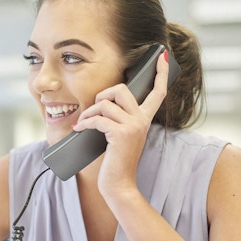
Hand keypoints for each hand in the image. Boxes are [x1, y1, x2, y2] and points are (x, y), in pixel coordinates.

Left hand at [74, 51, 169, 198]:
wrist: (119, 184)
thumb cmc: (116, 161)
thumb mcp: (120, 136)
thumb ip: (118, 119)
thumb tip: (102, 103)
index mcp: (145, 119)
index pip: (158, 92)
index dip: (161, 73)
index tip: (162, 56)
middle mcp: (142, 120)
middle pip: (121, 89)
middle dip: (102, 95)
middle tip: (92, 110)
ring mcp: (133, 126)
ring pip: (106, 103)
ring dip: (89, 112)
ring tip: (83, 123)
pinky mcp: (121, 134)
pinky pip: (98, 118)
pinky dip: (85, 122)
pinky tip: (79, 129)